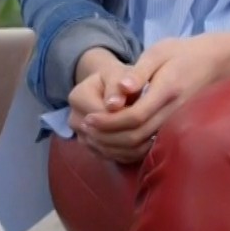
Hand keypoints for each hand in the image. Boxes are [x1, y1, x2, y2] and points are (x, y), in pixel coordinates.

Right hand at [67, 47, 147, 162]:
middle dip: (131, 133)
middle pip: (105, 136)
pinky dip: (129, 153)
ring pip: (109, 150)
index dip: (127, 117)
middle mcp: (74, 120)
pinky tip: (145, 143)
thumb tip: (114, 105)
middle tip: (155, 127)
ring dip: (132, 146)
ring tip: (153, 134)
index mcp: (78, 97)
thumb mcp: (118, 73)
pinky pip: (111, 157)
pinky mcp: (91, 149)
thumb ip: (117, 85)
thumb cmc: (117, 78)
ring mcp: (81, 137)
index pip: (104, 116)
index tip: (149, 112)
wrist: (107, 88)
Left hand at [80, 34, 229, 158]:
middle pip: (136, 136)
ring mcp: (175, 122)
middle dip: (106, 136)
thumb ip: (138, 73)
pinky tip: (111, 139)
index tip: (87, 118)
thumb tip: (120, 89)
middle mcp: (173, 111)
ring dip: (114, 145)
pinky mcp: (174, 127)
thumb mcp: (158, 52)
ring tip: (92, 136)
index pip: (134, 116)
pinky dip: (127, 148)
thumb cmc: (181, 52)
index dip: (108, 121)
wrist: (212, 62)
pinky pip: (149, 145)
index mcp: (167, 91)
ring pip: (142, 145)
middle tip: (84, 129)